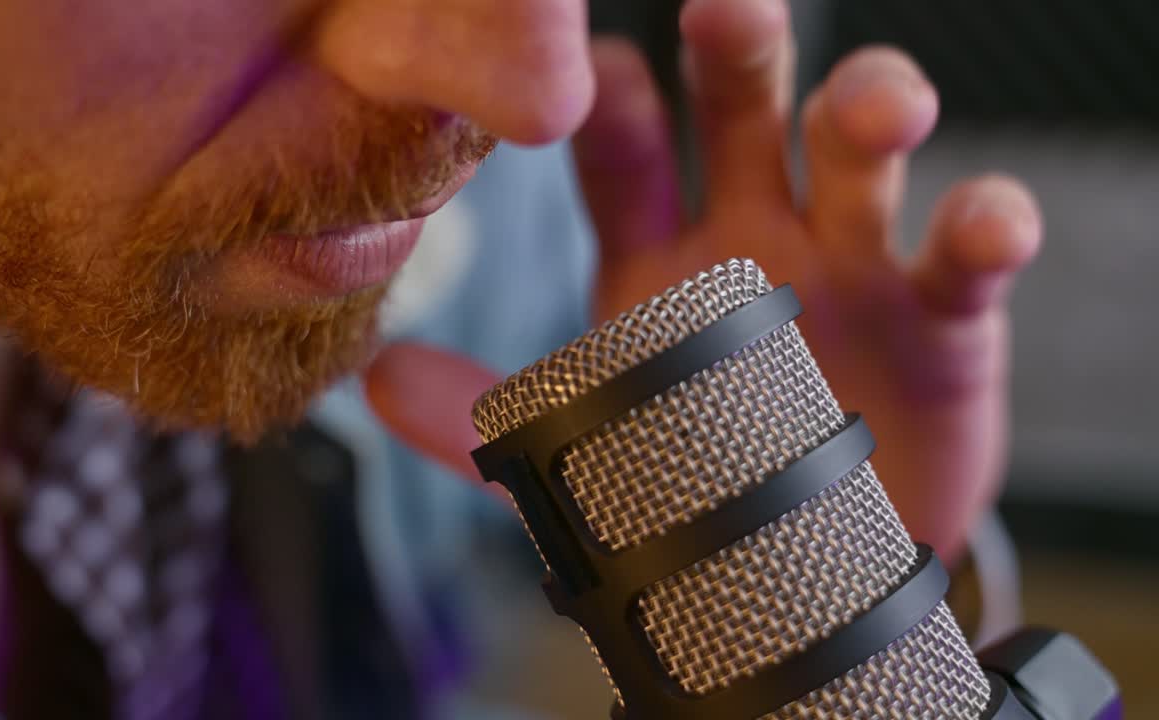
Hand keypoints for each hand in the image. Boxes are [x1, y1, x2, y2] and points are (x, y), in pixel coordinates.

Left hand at [365, 0, 1040, 563]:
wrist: (808, 571)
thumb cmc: (694, 488)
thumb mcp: (589, 455)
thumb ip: (491, 424)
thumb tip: (379, 380)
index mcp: (657, 258)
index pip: (623, 154)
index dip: (610, 106)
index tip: (589, 65)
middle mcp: (755, 233)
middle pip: (748, 107)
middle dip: (742, 50)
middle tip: (726, 7)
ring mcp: (853, 263)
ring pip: (864, 151)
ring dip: (873, 106)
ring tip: (872, 102)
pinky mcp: (944, 317)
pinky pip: (969, 253)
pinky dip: (987, 227)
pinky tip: (984, 222)